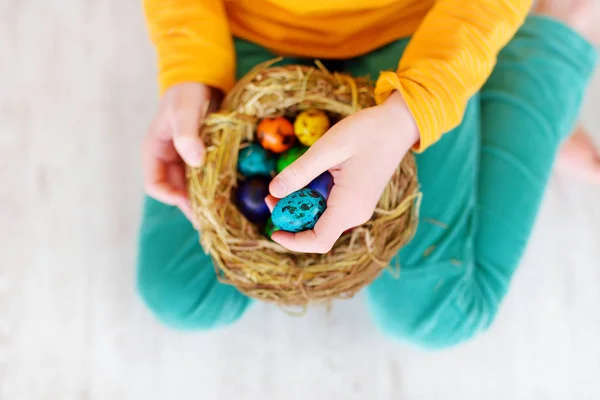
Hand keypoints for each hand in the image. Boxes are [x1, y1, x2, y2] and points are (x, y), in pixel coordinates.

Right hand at [142, 83, 219, 219]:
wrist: (202, 77)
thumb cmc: (188, 90)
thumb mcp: (185, 109)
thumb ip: (187, 133)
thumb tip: (194, 160)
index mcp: (154, 151)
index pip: (156, 186)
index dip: (172, 198)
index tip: (195, 203)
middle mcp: (167, 159)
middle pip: (176, 192)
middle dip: (192, 206)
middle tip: (213, 223)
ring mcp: (184, 159)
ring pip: (192, 188)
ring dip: (205, 200)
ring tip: (224, 215)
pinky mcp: (201, 156)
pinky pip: (206, 178)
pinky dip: (215, 187)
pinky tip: (230, 196)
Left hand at [266, 91, 419, 252]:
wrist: (398, 124)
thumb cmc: (367, 132)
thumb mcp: (328, 147)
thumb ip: (300, 172)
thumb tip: (272, 192)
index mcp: (350, 206)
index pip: (318, 241)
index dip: (293, 241)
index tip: (274, 230)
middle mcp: (356, 213)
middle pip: (316, 232)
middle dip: (291, 218)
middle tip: (271, 195)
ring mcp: (357, 208)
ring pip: (321, 220)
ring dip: (300, 208)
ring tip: (284, 184)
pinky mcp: (356, 200)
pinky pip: (329, 210)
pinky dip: (312, 200)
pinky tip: (305, 181)